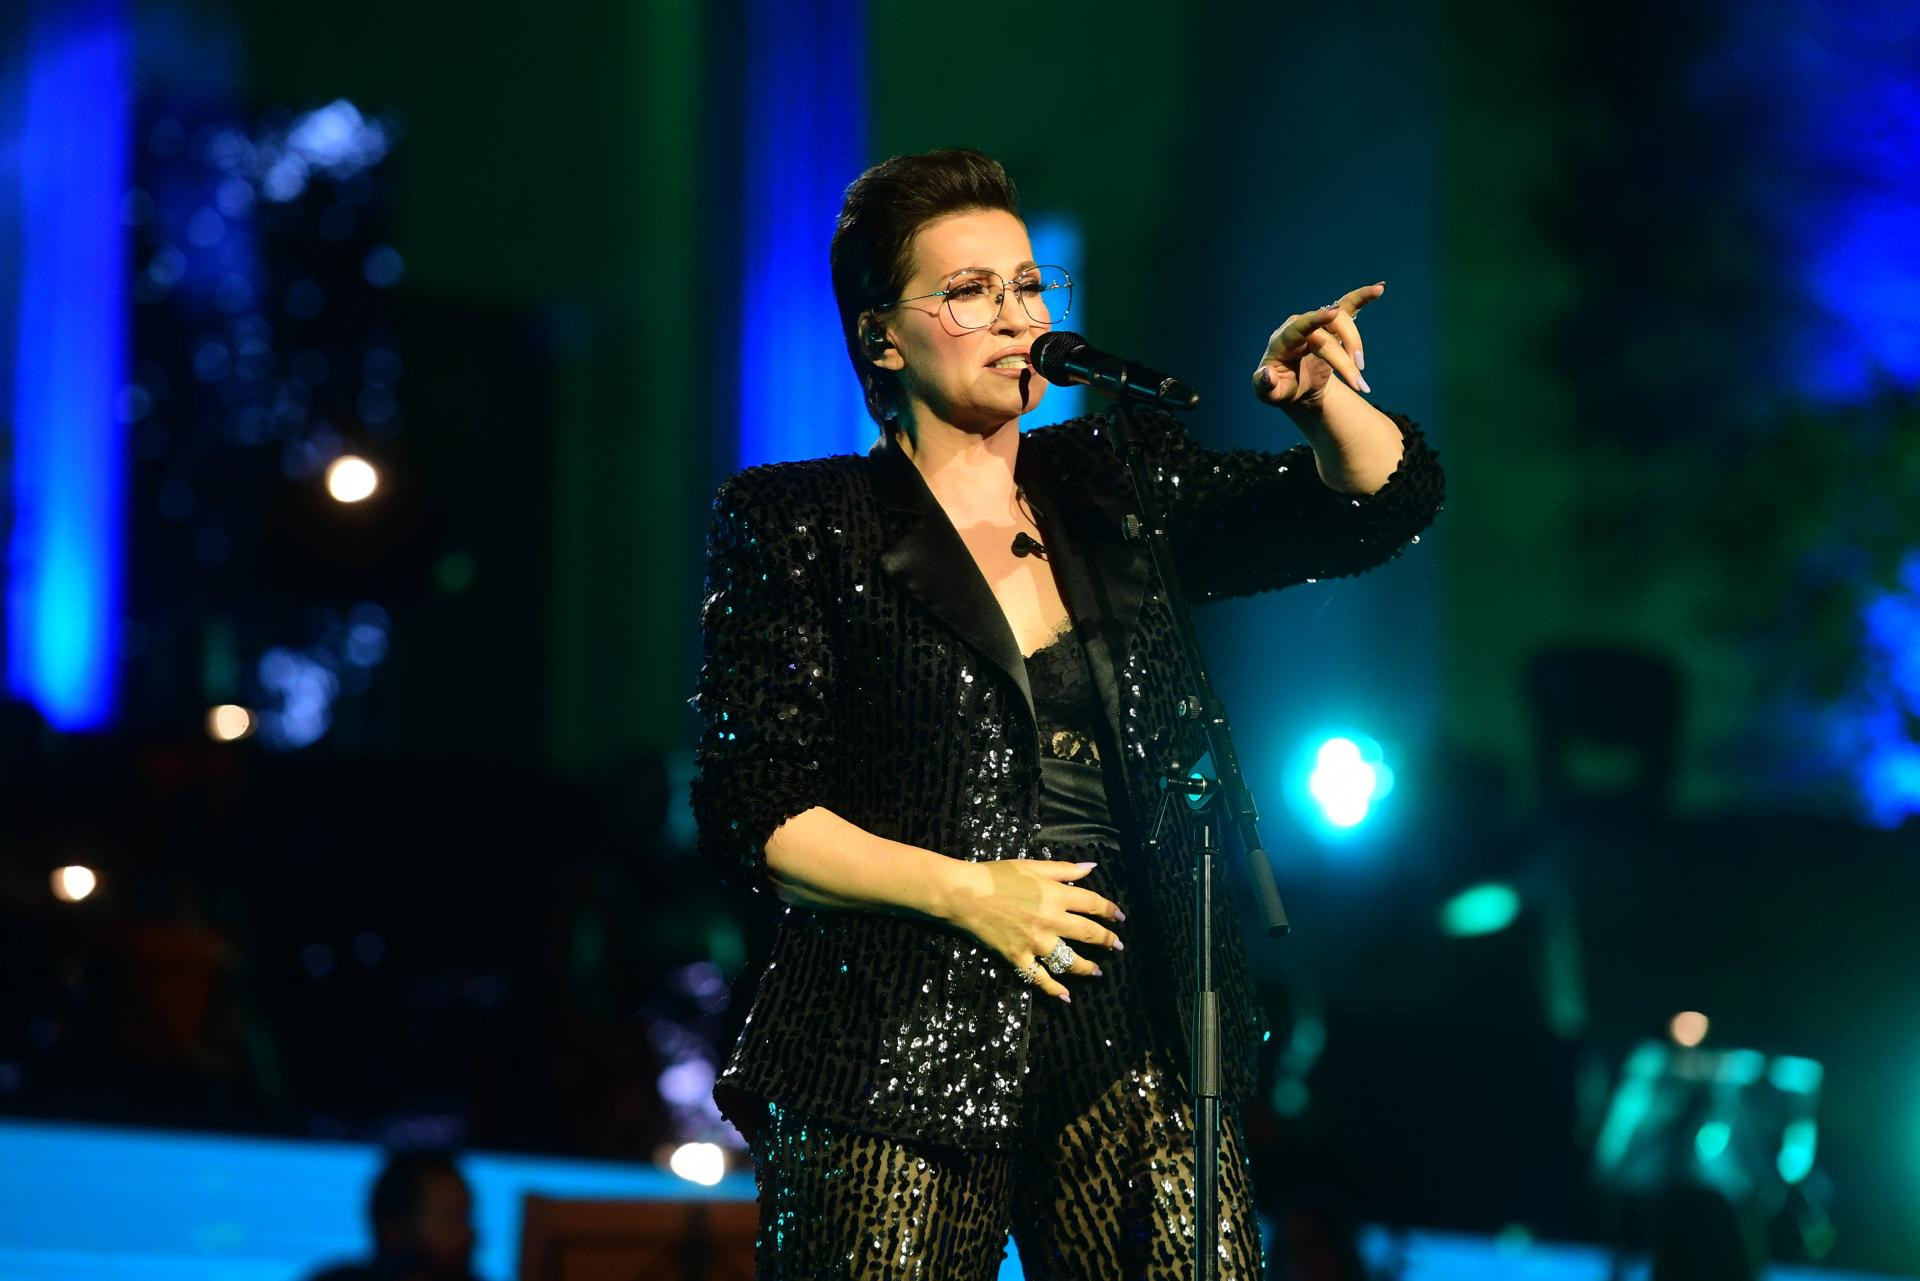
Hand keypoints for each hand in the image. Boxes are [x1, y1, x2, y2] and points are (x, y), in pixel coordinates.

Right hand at [940, 859, 1124, 1001]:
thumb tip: (1091, 867)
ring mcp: (1036, 942)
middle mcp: (1051, 920)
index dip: (1110, 911)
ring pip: (1069, 960)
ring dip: (1086, 968)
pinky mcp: (1019, 957)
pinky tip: (1065, 996)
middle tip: (1117, 947)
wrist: (964, 894)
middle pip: (1088, 933)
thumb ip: (1063, 869)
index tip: (1120, 917)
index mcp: (1056, 895)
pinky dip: (1054, 989)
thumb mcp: (1032, 866)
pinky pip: (1040, 978)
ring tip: (1097, 972)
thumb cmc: (996, 876)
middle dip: (1107, 941)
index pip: (1093, 904)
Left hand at [1252, 280, 1383, 411]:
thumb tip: (1267, 374)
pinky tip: (1380, 288)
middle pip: (1327, 332)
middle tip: (1358, 384)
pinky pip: (1348, 306)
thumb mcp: (1271, 394)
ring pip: (1342, 321)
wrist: (1295, 385)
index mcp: (1282, 341)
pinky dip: (1363, 297)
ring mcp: (1316, 323)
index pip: (1298, 327)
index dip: (1314, 319)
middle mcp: (1299, 326)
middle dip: (1344, 359)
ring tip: (1360, 373)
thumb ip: (1265, 387)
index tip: (1332, 312)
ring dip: (1355, 345)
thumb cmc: (1281, 388)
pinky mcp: (1332, 325)